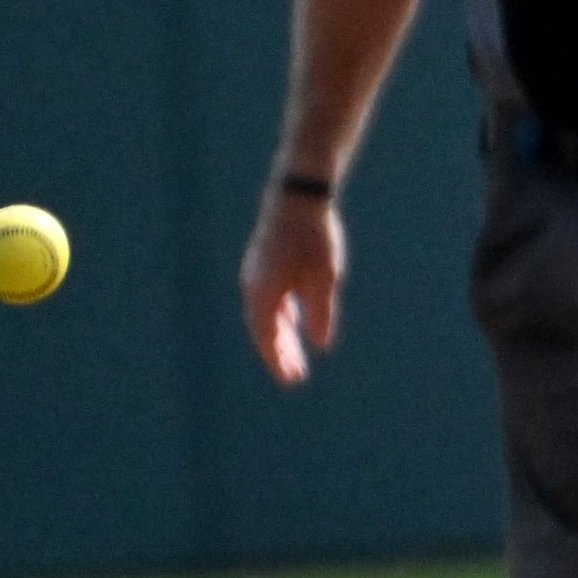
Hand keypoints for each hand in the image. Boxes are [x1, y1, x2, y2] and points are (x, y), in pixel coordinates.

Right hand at [239, 190, 343, 386]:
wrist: (298, 197)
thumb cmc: (313, 238)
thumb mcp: (324, 278)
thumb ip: (320, 313)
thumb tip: (320, 343)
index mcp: (262, 294)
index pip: (267, 337)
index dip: (278, 360)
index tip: (291, 380)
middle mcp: (252, 286)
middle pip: (264, 329)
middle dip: (279, 354)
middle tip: (295, 377)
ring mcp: (255, 274)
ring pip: (265, 315)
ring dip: (279, 337)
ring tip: (295, 359)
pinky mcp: (264, 264)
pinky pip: (269, 300)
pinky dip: (280, 317)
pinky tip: (292, 326)